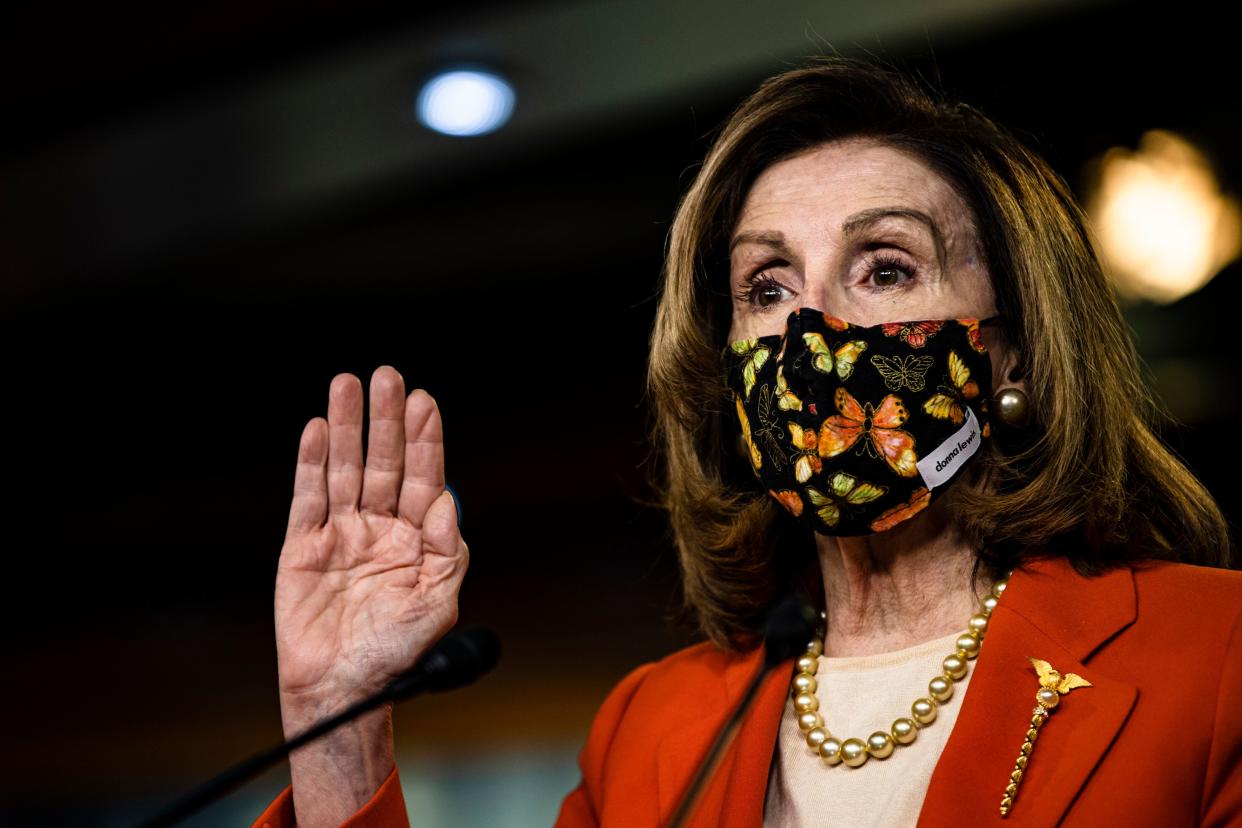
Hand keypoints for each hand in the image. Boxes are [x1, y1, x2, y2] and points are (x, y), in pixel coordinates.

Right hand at [275, 366, 467, 716]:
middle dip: (385, 421)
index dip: (425, 440)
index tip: (425, 402)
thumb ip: (449, 551)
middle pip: (383, 462)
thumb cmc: (397, 653)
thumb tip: (450, 501)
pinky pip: (306, 498)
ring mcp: (340, 534)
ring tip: (346, 385)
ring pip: (343, 470)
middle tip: (387, 377)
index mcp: (416, 538)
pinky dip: (309, 463)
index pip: (424, 477)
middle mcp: (379, 528)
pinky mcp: (303, 547)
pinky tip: (314, 429)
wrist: (345, 691)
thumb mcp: (439, 603)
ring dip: (345, 428)